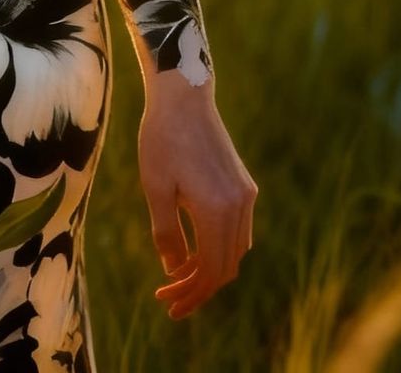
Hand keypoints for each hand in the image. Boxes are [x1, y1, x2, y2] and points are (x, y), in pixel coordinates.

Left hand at [139, 74, 257, 318]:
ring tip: (178, 273)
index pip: (210, 272)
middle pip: (226, 267)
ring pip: (235, 250)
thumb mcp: (155, 187)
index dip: (191, 294)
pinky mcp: (243, 185)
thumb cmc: (162, 138)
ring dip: (210, 267)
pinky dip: (218, 246)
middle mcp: (239, 207)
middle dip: (199, 286)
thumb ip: (167, 233)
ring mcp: (245, 195)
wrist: (183, 95)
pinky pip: (237, 230)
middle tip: (169, 296)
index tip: (168, 305)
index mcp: (216, 211)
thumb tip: (175, 270)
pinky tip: (194, 247)